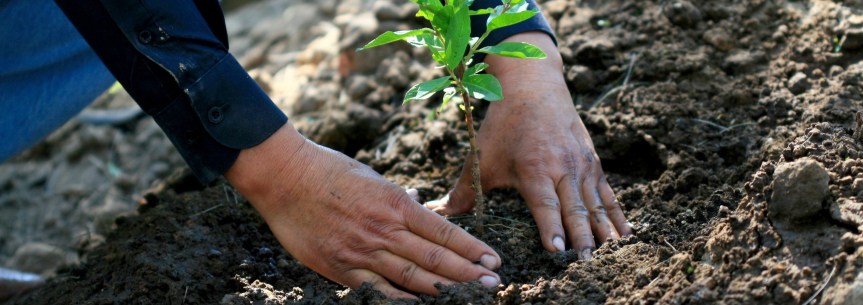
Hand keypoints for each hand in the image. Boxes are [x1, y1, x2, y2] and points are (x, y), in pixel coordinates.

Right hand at [225, 124, 501, 298]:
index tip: (493, 260)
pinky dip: (402, 299)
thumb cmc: (330, 171)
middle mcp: (384, 229)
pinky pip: (378, 291)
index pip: (443, 231)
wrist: (285, 177)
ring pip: (412, 277)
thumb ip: (399, 202)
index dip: (471, 248)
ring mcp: (362, 251)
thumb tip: (422, 213)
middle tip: (493, 284)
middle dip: (468, 273)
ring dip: (444, 289)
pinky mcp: (341, 268)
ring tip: (469, 296)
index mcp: (395, 203)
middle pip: (435, 257)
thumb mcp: (374, 179)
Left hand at [426, 32, 631, 258]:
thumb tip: (438, 213)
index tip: (558, 250)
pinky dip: (617, 214)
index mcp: (534, 168)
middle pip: (575, 208)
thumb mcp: (482, 156)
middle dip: (583, 237)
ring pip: (596, 203)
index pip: (545, 205)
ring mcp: (582, 164)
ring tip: (612, 254)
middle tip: (588, 261)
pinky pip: (607, 193)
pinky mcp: (593, 162)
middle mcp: (562, 167)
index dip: (552, 227)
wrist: (534, 85)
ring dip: (604, 230)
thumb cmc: (505, 125)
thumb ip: (464, 190)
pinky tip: (625, 234)